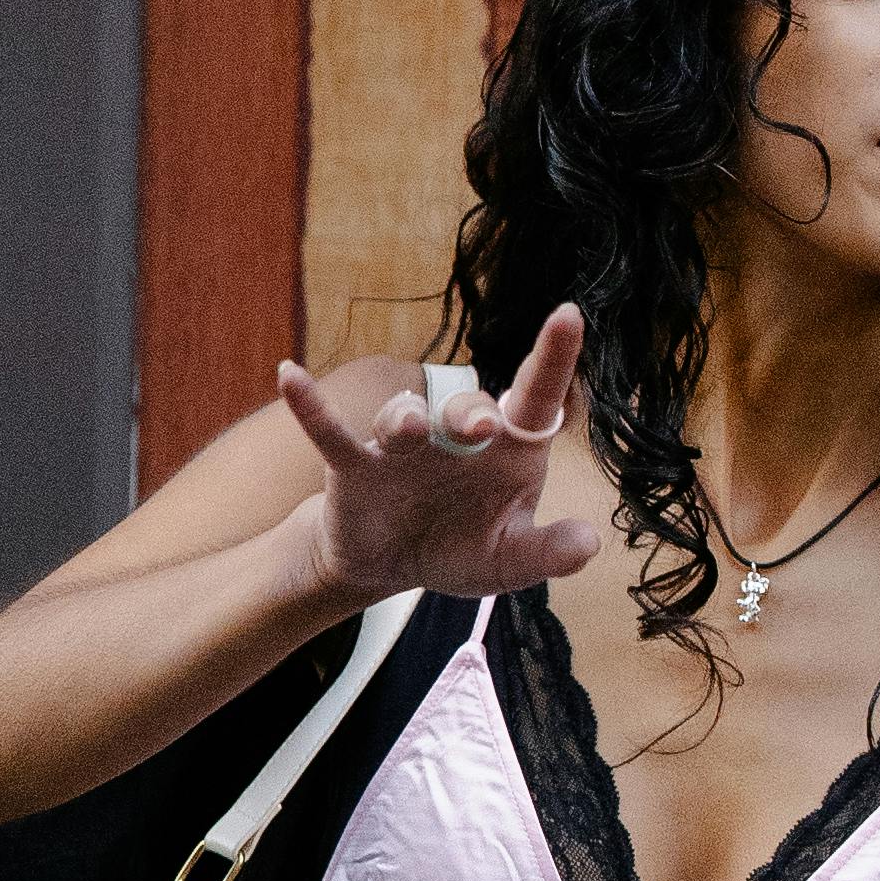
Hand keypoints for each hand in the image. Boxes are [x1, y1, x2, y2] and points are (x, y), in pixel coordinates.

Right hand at [275, 307, 602, 606]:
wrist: (394, 565)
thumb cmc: (461, 546)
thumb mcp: (509, 561)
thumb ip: (548, 552)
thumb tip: (590, 543)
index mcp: (505, 451)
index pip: (535, 398)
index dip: (552, 357)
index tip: (569, 315)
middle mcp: (455, 438)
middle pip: (466, 408)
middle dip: (472, 412)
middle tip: (485, 425)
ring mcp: (403, 448)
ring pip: (403, 419)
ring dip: (404, 418)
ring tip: (407, 427)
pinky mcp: (354, 467)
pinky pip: (330, 432)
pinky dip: (309, 407)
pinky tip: (289, 375)